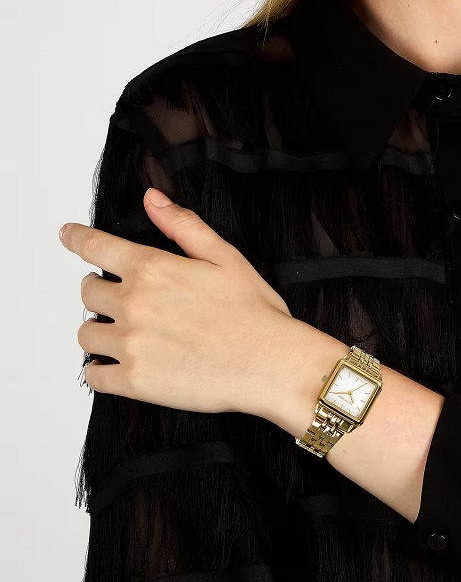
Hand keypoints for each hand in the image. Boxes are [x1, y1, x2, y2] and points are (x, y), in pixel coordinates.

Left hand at [60, 186, 299, 413]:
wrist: (270, 364)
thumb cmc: (255, 313)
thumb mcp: (225, 256)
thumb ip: (183, 226)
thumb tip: (152, 200)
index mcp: (153, 269)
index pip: (96, 247)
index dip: (77, 238)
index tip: (68, 235)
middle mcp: (133, 304)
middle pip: (87, 292)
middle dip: (99, 290)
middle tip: (122, 298)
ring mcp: (131, 345)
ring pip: (86, 335)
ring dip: (99, 331)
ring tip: (123, 334)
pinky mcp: (134, 382)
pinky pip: (94, 376)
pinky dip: (101, 370)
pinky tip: (118, 366)